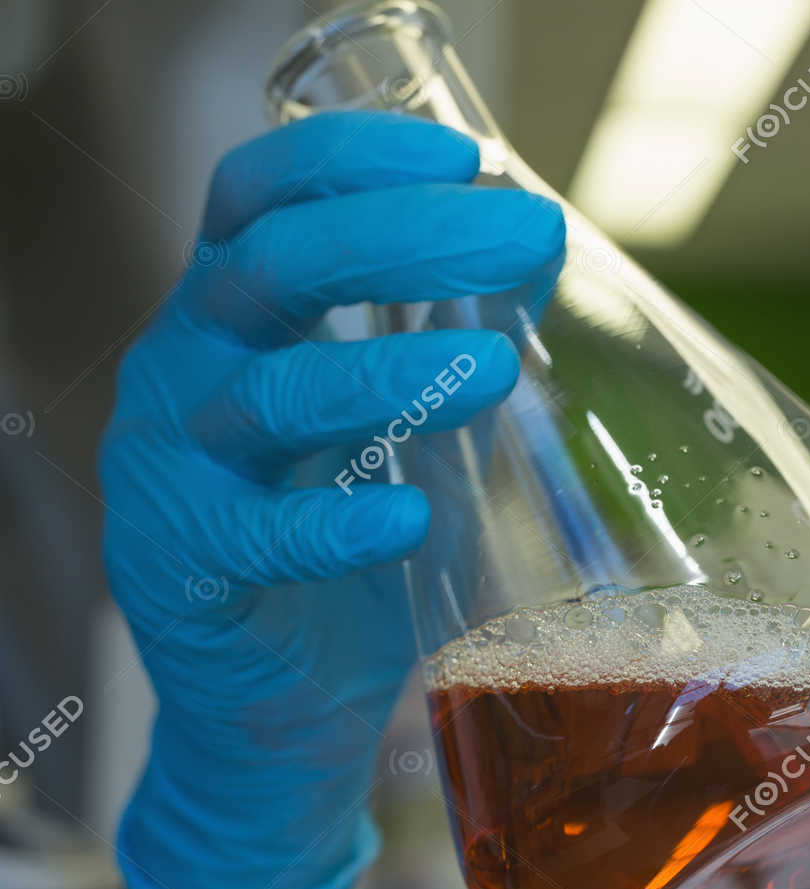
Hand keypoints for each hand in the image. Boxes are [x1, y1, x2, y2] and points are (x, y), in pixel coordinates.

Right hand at [100, 111, 564, 888]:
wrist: (278, 713)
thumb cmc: (348, 549)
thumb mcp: (404, 425)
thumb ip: (452, 334)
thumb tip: (539, 238)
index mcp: (230, 320)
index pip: (257, 197)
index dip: (348, 159)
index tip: (464, 158)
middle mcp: (182, 373)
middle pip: (273, 267)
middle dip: (404, 238)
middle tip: (519, 235)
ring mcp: (172, 472)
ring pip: (271, 394)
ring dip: (390, 374)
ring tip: (495, 369)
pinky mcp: (182, 571)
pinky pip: (255, 535)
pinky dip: (339, 524)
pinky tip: (412, 518)